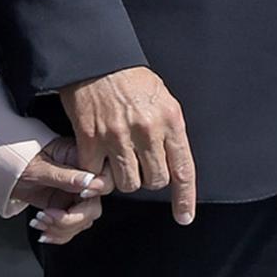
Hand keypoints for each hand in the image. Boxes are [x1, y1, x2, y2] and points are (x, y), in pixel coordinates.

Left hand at [16, 135, 109, 244]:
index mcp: (81, 160)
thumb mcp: (41, 168)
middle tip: (49, 216)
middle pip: (94, 206)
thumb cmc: (21, 162)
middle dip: (71, 219)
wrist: (5, 172)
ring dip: (61, 229)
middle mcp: (82, 179)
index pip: (104, 177)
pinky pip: (71, 228)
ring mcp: (75, 196)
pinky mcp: (66, 209)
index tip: (81, 195)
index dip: (97, 191)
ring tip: (39, 221)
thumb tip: (90, 181)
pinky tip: (43, 230)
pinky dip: (58, 234)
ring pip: (83, 221)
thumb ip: (66, 176)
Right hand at [61, 65, 196, 224]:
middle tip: (139, 160)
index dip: (185, 197)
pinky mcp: (91, 139)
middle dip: (148, 177)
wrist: (97, 59)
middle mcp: (147, 130)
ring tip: (118, 157)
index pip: (183, 168)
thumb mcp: (162, 98)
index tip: (184, 217)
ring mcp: (118, 137)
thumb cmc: (131, 78)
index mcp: (170, 119)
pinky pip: (97, 175)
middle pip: (154, 181)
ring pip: (127, 183)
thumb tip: (172, 161)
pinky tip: (97, 156)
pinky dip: (96, 172)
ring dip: (123, 176)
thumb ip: (169, 130)